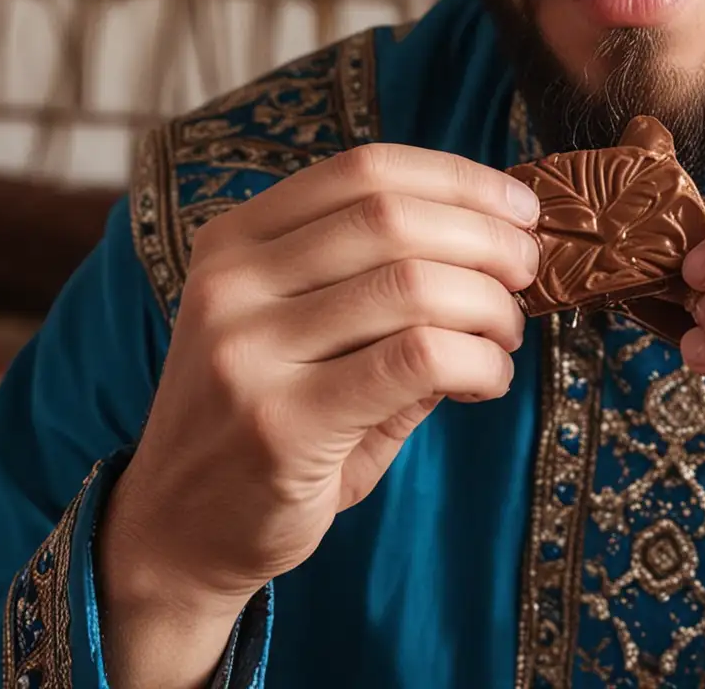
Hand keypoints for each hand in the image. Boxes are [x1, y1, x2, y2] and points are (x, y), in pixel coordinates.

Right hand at [100, 144, 539, 613]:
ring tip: (506, 333)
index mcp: (236, 240)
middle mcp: (232, 283)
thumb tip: (506, 239)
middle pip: (393, 217)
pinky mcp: (280, 424)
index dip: (458, 179)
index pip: (365, 168)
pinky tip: (486, 381)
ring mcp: (247, 352)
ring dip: (489, 304)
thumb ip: (385, 278)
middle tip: (528, 272)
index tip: (519, 208)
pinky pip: (416, 358)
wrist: (176, 535)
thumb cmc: (268, 419)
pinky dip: (477, 361)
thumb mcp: (306, 330)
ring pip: (411, 284)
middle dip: (487, 239)